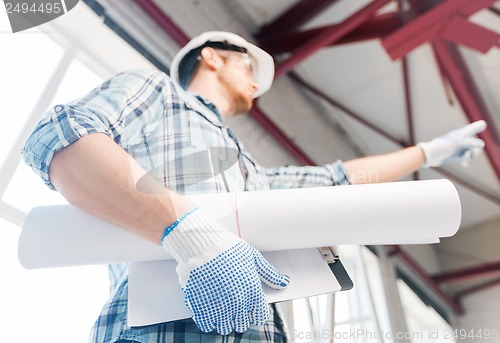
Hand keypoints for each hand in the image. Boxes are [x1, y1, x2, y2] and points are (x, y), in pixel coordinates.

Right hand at [161, 208, 289, 334]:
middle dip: (238, 317)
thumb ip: (269, 274)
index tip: (249, 306)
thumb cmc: (227, 247)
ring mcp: (218, 306)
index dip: (254, 312)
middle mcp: (237, 302)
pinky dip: (206, 320)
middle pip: (241, 324)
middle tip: (231, 303)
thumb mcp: (252, 257)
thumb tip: (285, 283)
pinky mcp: (200, 307)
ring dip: (222, 320)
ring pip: (224, 328)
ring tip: (218, 305)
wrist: (199, 243)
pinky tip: (206, 307)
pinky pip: (206, 325)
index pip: (259, 317)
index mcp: (252, 290)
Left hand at [417, 120, 486, 166]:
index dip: (477, 127)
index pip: (471, 129)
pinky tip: (463, 163)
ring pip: (470, 152)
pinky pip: (465, 159)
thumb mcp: (458, 142)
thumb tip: (482, 144)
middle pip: (474, 144)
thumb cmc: (443, 146)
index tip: (483, 124)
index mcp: (460, 134)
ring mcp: (458, 149)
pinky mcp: (455, 156)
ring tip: (465, 157)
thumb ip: (471, 142)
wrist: (431, 155)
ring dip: (471, 156)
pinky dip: (465, 161)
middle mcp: (460, 140)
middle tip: (474, 152)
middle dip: (476, 148)